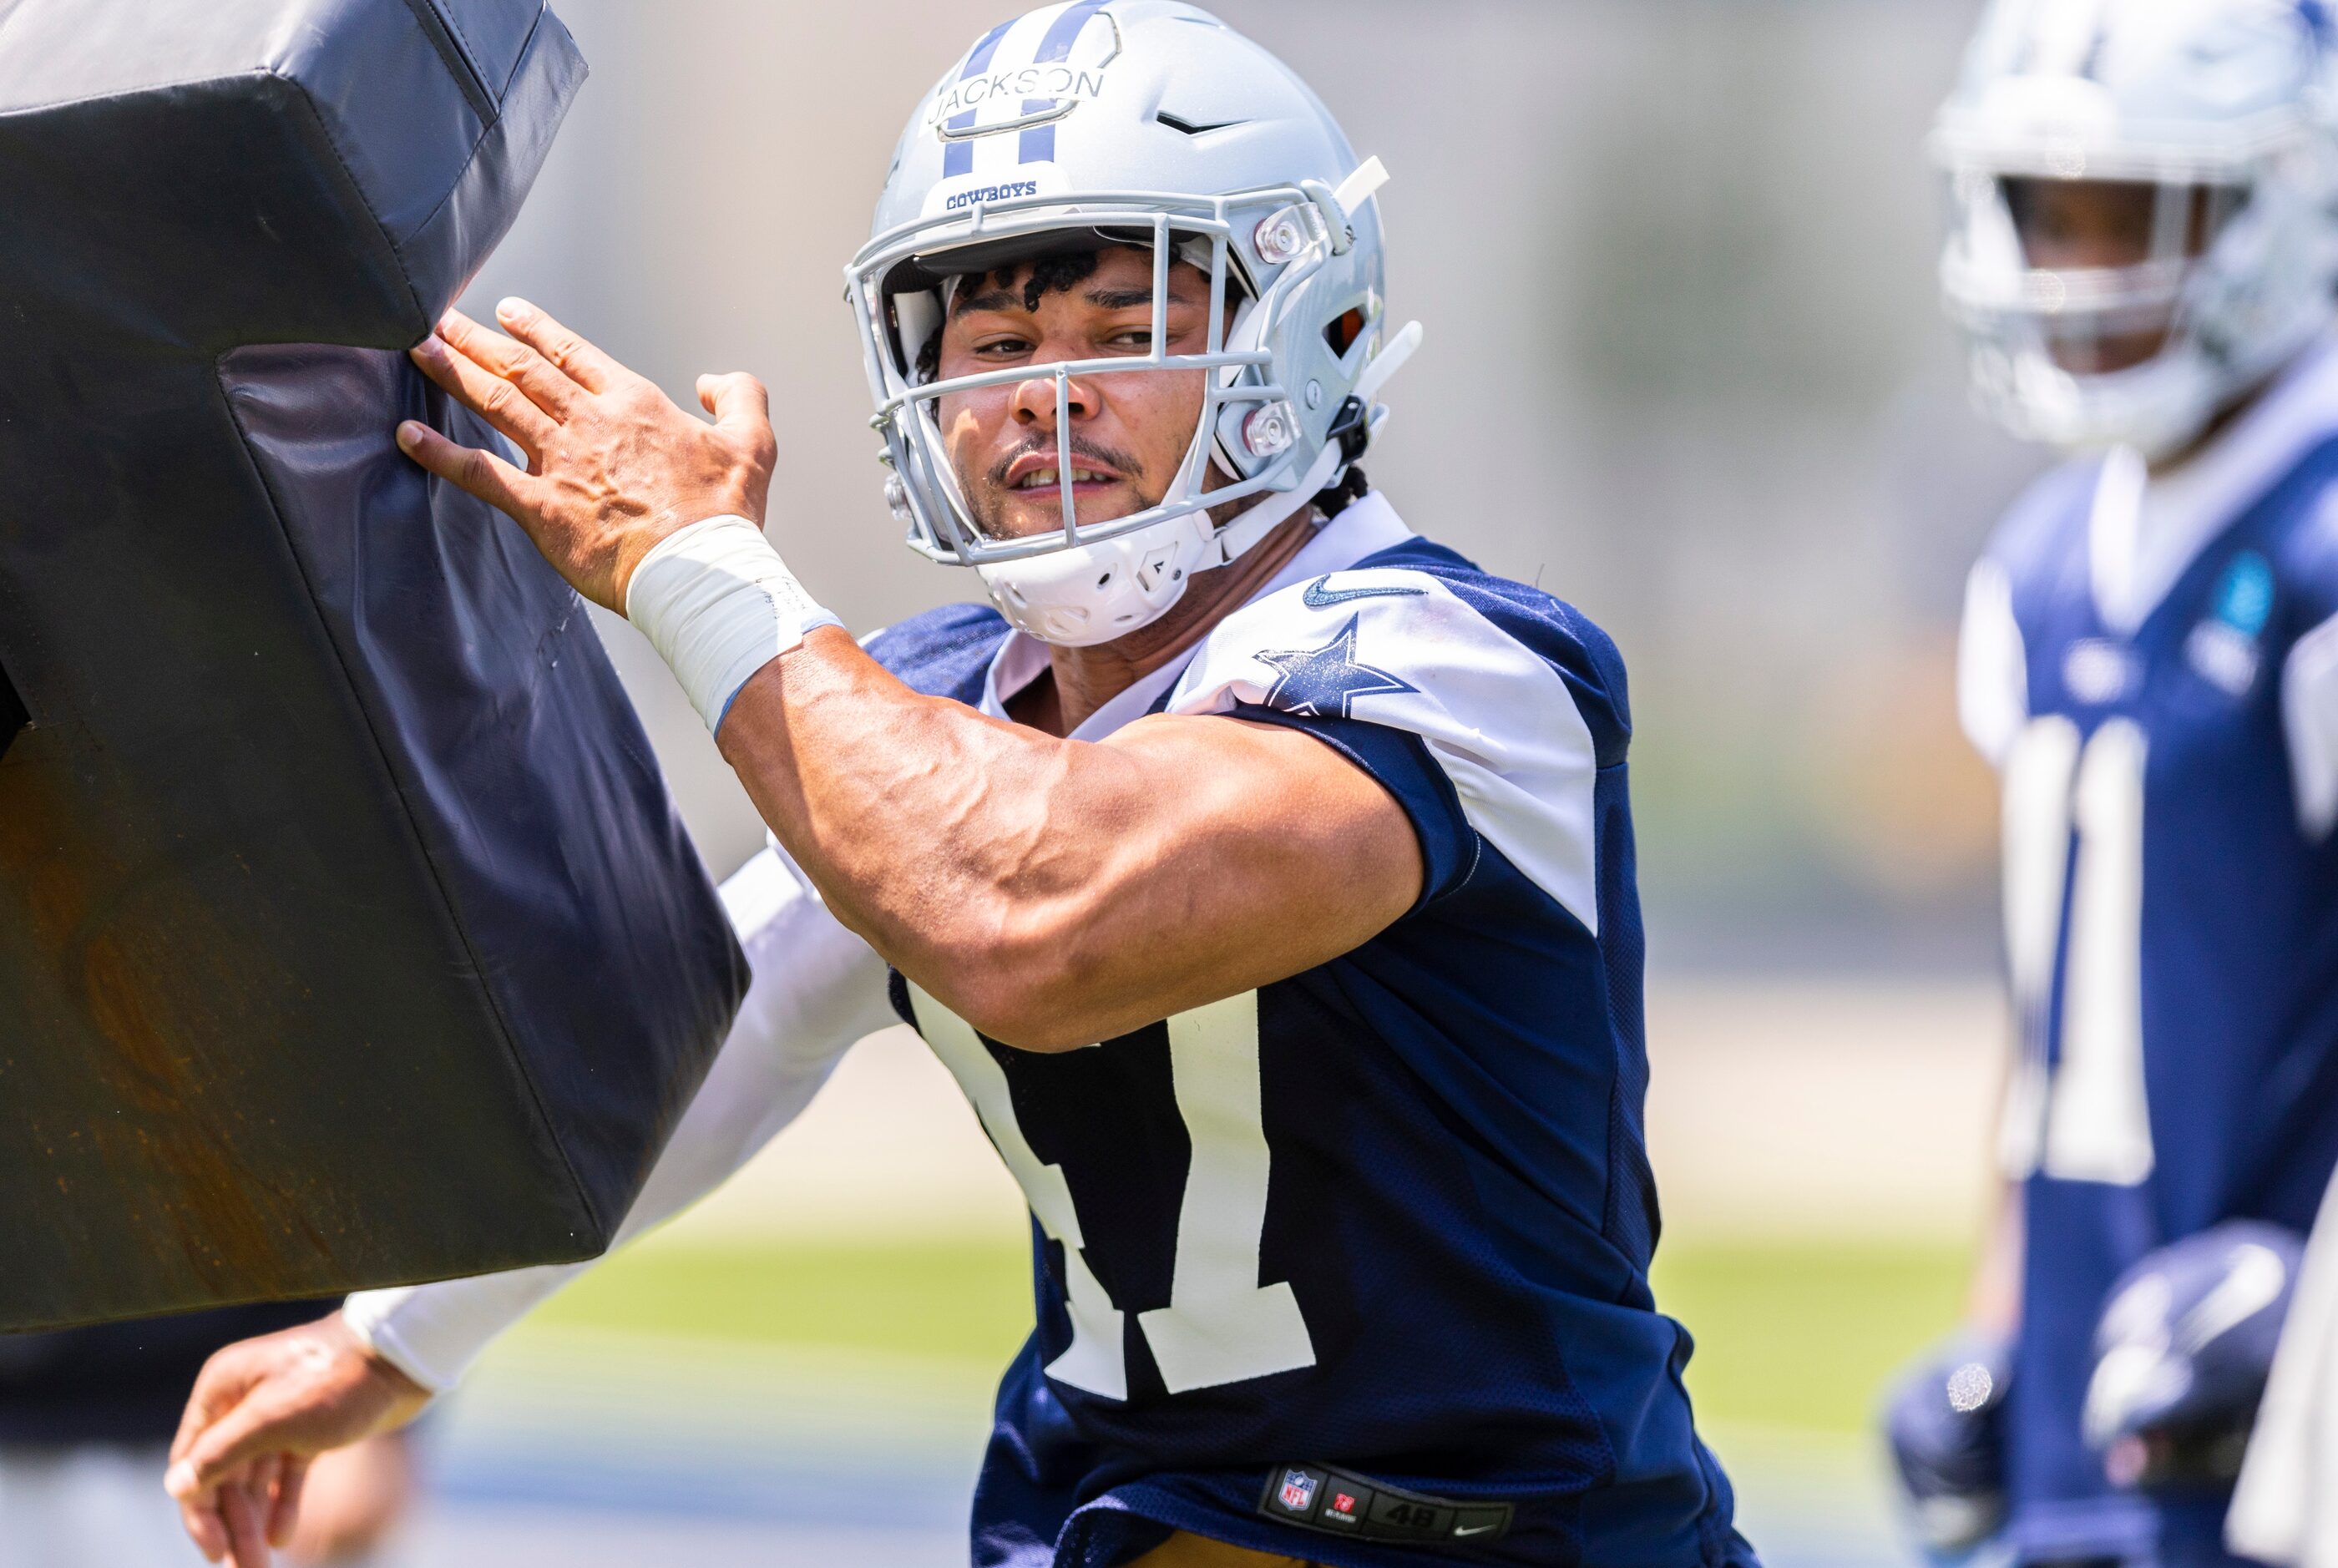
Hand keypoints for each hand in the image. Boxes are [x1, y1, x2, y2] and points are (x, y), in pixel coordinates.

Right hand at [165, 1312, 431, 1566]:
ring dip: (255, 1522)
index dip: (199, 1511)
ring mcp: (278, 1415)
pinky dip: (283, 1503)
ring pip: (255, 1478)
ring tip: (260, 1567)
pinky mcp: (310, 1428)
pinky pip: (286, 1473)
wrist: (404, 1357)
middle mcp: (244, 1400)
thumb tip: (176, 1486)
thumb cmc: (336, 1380)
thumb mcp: (272, 1419)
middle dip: (234, 1525)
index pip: (193, 1460)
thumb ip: (221, 1453)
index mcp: (224, 1389)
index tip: (214, 1552)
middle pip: (224, 1475)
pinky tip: (282, 1537)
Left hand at [397, 299, 777, 611]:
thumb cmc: (725, 513)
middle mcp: (589, 423)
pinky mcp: (541, 508)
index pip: (574, 353)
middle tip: (437, 318)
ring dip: (453, 372)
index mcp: (633, 403)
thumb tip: (714, 379)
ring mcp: (560, 463)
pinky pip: (479, 473)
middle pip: (522, 368)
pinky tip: (406, 435)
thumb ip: (740, 397)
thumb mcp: (753, 443)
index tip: (506, 312)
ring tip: (418, 350)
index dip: (536, 328)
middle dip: (476, 339)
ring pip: (496, 403)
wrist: (700, 569)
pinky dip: (439, 452)